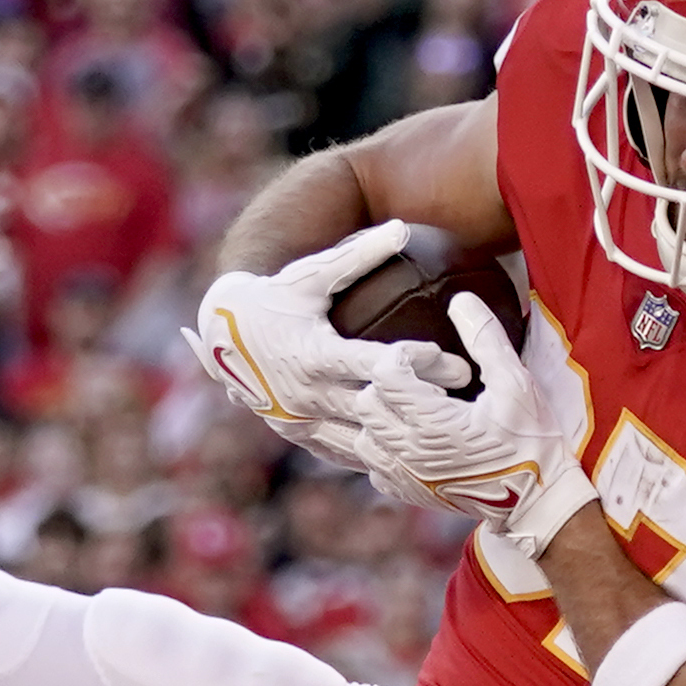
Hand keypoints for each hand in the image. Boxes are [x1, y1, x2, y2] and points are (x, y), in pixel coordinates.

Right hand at [193, 222, 463, 471]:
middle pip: (378, 405)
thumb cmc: (271, 296)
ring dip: (403, 440)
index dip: (415, 364)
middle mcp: (308, 393)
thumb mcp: (311, 273)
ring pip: (362, 440)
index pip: (375, 363)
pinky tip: (411, 458)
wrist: (217, 333)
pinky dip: (374, 456)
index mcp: (315, 354)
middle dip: (423, 404)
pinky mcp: (295, 434)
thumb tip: (403, 226)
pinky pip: (340, 452)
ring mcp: (300, 420)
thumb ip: (358, 254)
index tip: (453, 361)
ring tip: (449, 438)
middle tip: (469, 399)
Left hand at [354, 294, 601, 557]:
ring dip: (382, 416)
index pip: (385, 373)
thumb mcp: (516, 385)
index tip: (434, 356)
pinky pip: (372, 466)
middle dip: (388, 383)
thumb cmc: (532, 443)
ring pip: (362, 436)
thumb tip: (461, 301)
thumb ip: (486, 340)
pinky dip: (383, 448)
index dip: (405, 354)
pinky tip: (412, 438)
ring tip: (415, 408)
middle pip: (365, 402)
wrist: (536, 503)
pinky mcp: (407, 492)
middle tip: (423, 380)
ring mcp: (405, 476)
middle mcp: (410, 452)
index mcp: (433, 422)